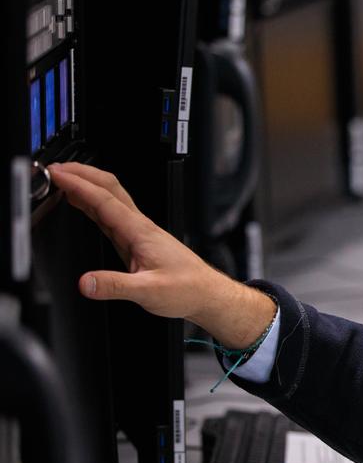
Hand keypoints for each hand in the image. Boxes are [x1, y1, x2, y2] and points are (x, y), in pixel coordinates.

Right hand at [48, 162, 275, 348]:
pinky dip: (91, 204)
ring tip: (61, 179)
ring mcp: (138, 232)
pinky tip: (81, 204)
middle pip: (109, 188)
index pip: (104, 200)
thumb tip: (86, 283)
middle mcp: (140, 227)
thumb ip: (115, 287)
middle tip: (55, 169)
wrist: (207, 294)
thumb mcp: (149, 292)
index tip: (57, 175)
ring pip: (110, 199)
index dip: (78, 185)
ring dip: (85, 186)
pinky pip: (110, 215)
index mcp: (141, 232)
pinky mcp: (137, 241)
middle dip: (81, 174)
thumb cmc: (187, 289)